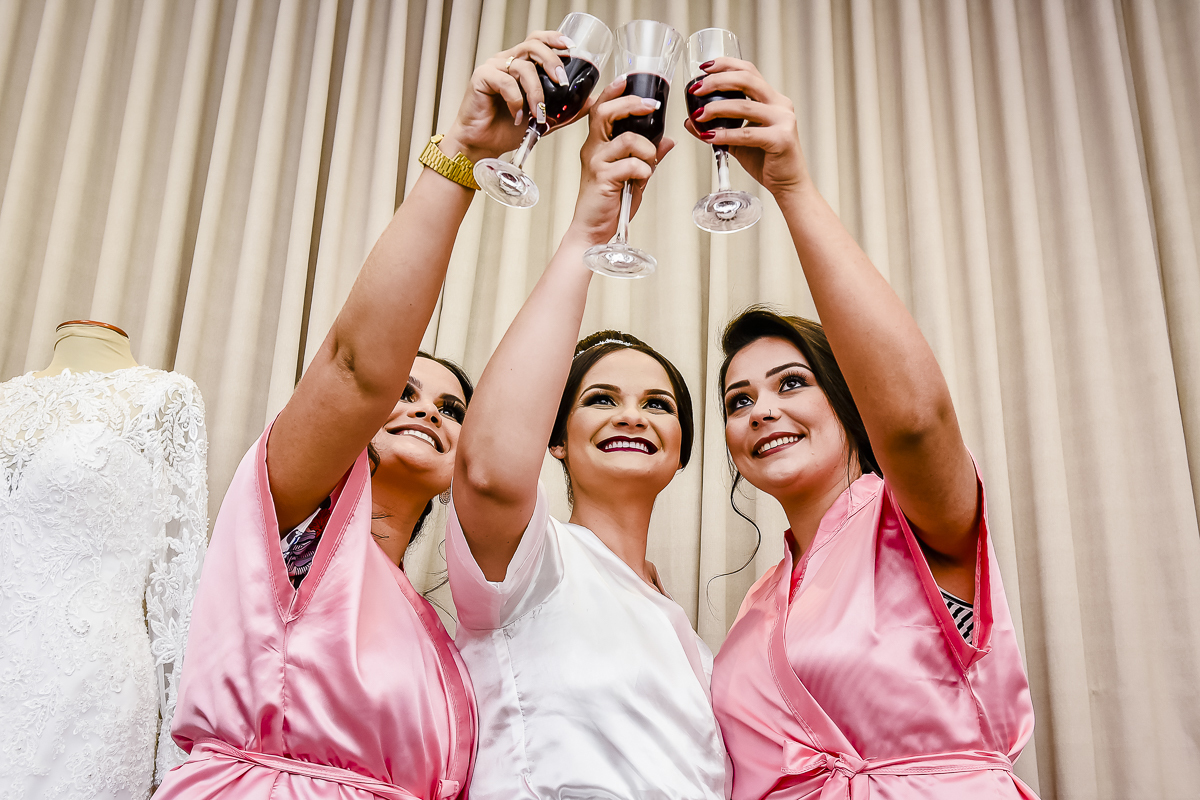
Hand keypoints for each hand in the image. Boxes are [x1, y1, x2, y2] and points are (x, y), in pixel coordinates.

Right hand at [442, 31, 575, 161]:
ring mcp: (493, 67)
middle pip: (533, 45)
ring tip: (538, 113)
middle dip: (552, 61)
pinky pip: (505, 81)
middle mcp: (507, 61)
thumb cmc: (507, 130)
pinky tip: (517, 116)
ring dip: (536, 91)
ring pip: (523, 67)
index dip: (554, 39)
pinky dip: (516, 100)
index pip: (538, 41)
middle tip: (562, 82)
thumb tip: (590, 102)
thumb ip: (565, 110)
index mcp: (520, 65)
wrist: (483, 146)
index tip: (571, 47)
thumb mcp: (544, 119)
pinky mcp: (481, 77)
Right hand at [567, 77, 674, 244]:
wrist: (593, 231)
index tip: (628, 81)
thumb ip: (648, 157)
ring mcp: (596, 163)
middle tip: (651, 106)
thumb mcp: (634, 176)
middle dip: (631, 104)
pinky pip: (630, 165)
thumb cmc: (609, 204)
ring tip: (649, 162)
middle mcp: (593, 149)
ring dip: (647, 149)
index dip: (613, 91)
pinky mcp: (602, 179)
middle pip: (606, 112)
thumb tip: (667, 141)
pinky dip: (644, 170)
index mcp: (599, 144)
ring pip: (626, 139)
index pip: (601, 108)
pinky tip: (642, 179)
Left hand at [682, 58, 809, 197]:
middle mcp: (780, 105)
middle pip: (747, 80)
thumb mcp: (738, 141)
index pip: (748, 71)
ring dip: (717, 108)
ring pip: (745, 106)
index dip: (726, 65)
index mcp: (772, 99)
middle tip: (697, 89)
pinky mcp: (781, 139)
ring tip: (698, 115)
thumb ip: (717, 128)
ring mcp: (783, 120)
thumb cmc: (767, 160)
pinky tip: (710, 136)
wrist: (788, 183)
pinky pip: (747, 134)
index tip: (704, 68)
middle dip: (718, 81)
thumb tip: (691, 120)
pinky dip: (725, 134)